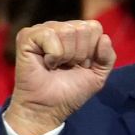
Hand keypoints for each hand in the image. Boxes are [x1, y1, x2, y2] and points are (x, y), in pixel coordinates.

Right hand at [5, 20, 115, 134]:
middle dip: (80, 54)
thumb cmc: (71, 91)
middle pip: (83, 28)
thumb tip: (105, 37)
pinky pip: (49, 35)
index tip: (81, 65)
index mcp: (75, 32)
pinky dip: (53, 54)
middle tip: (67, 66)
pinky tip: (46, 63)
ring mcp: (42, 30)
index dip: (92, 50)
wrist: (49, 107)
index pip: (94, 27)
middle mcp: (59, 27)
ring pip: (68, 31)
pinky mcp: (27, 36)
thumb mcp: (98, 75)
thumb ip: (108, 57)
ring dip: (66, 55)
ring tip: (57, 66)